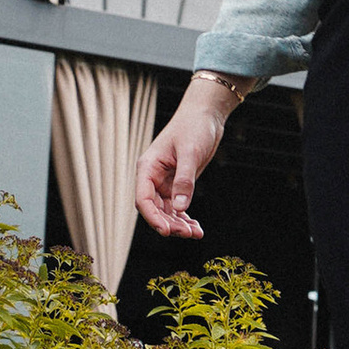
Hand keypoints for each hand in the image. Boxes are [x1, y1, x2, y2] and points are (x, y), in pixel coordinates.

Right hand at [137, 78, 238, 240]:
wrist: (205, 115)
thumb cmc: (194, 127)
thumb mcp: (190, 152)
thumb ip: (185, 180)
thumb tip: (179, 208)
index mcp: (148, 167)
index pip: (143, 199)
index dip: (152, 217)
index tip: (166, 231)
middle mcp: (153, 178)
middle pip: (154, 209)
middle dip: (169, 224)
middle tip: (188, 233)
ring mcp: (165, 182)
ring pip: (166, 212)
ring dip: (178, 225)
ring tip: (196, 234)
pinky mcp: (178, 184)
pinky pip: (177, 207)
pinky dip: (186, 218)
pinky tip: (197, 229)